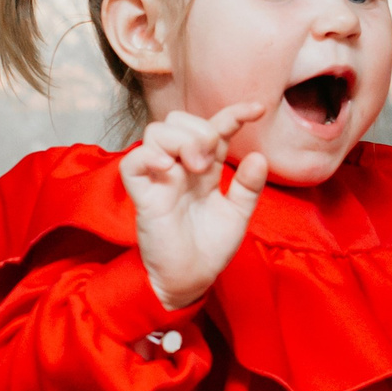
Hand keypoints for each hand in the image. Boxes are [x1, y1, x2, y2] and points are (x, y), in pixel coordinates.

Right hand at [122, 103, 269, 308]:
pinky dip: (148, 156)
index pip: (214, 128)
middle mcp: (180, 168)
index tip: (258, 110)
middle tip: (211, 161)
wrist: (190, 280)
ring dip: (181, 140)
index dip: (233, 114)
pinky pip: (133, 162)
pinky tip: (168, 168)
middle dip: (201, 130)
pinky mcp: (143, 196)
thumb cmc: (209, 249)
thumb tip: (259, 157)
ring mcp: (159, 179)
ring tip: (195, 167)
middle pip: (179, 120)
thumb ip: (247, 187)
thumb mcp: (237, 215)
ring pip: (156, 131)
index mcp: (204, 169)